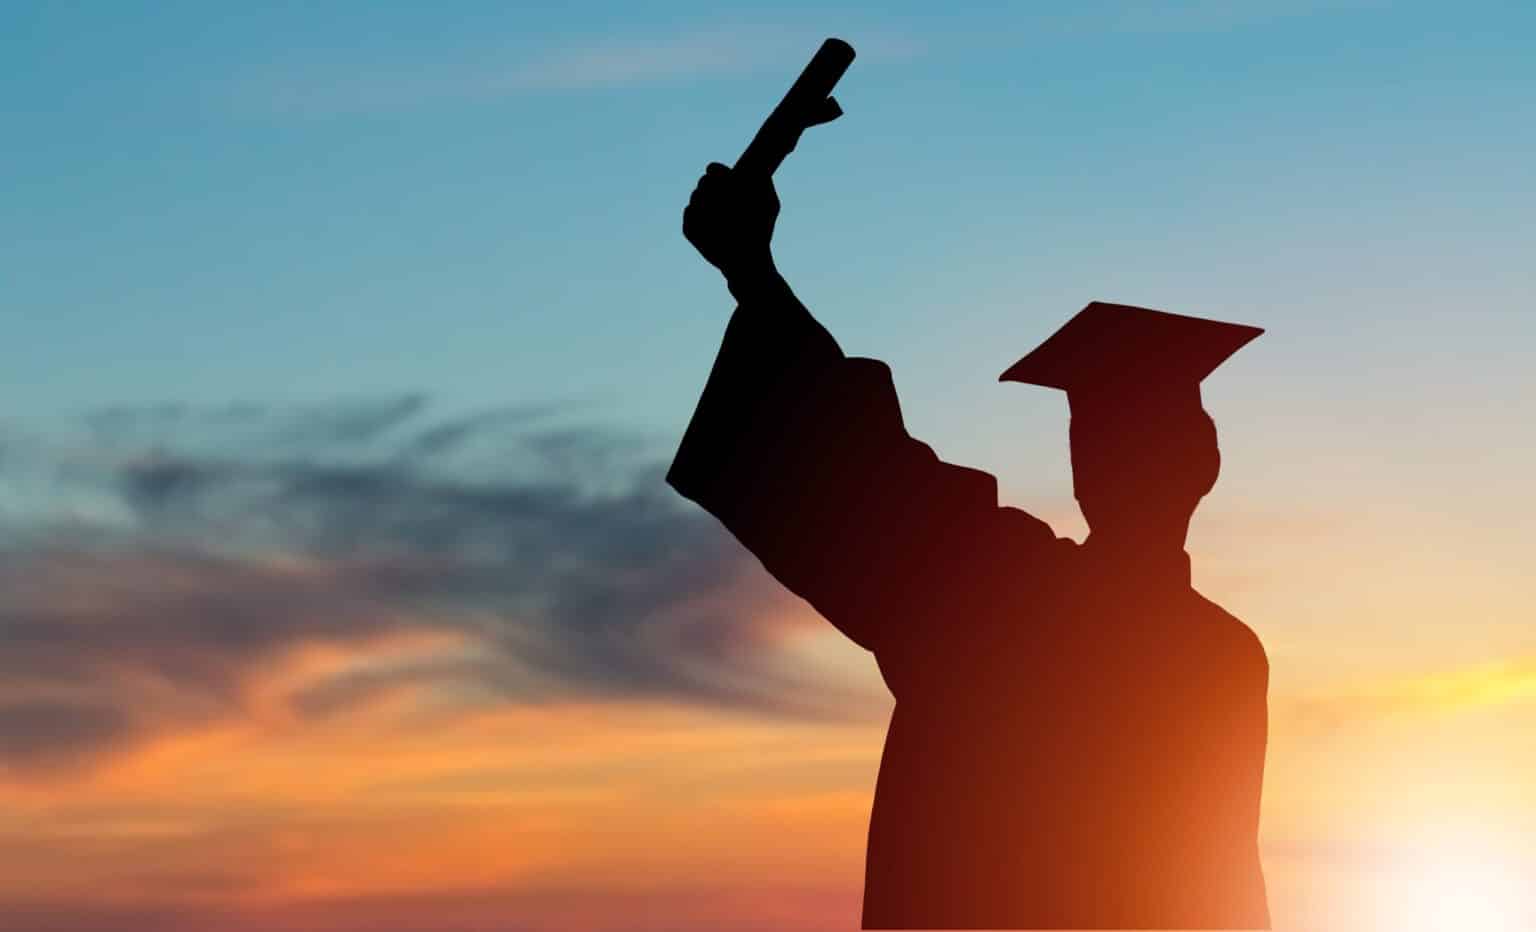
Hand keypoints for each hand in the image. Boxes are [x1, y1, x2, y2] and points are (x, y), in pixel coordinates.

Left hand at [682, 163, 778, 280]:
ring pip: (694, 198)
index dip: (716, 171)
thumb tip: (754, 165)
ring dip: (704, 201)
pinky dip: (697, 216)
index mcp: (726, 190)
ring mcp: (695, 216)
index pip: (713, 169)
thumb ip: (761, 180)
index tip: (721, 177)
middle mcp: (708, 200)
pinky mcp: (688, 230)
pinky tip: (709, 223)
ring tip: (717, 212)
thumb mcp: (770, 204)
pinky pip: (688, 213)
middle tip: (719, 195)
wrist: (746, 264)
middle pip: (703, 182)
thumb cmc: (760, 232)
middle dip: (711, 186)